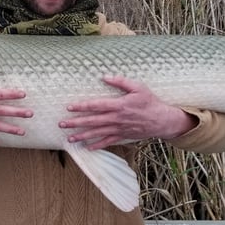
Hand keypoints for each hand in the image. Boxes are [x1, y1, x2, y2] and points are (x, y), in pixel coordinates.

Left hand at [58, 75, 196, 149]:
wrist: (162, 120)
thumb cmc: (150, 101)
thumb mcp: (138, 87)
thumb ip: (121, 81)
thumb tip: (104, 76)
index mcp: (119, 105)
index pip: (96, 105)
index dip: (82, 106)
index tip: (69, 107)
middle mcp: (116, 118)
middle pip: (92, 121)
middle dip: (76, 122)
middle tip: (62, 124)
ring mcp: (119, 129)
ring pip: (97, 133)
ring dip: (83, 135)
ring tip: (70, 138)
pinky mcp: (123, 136)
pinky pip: (108, 142)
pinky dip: (98, 145)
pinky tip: (87, 148)